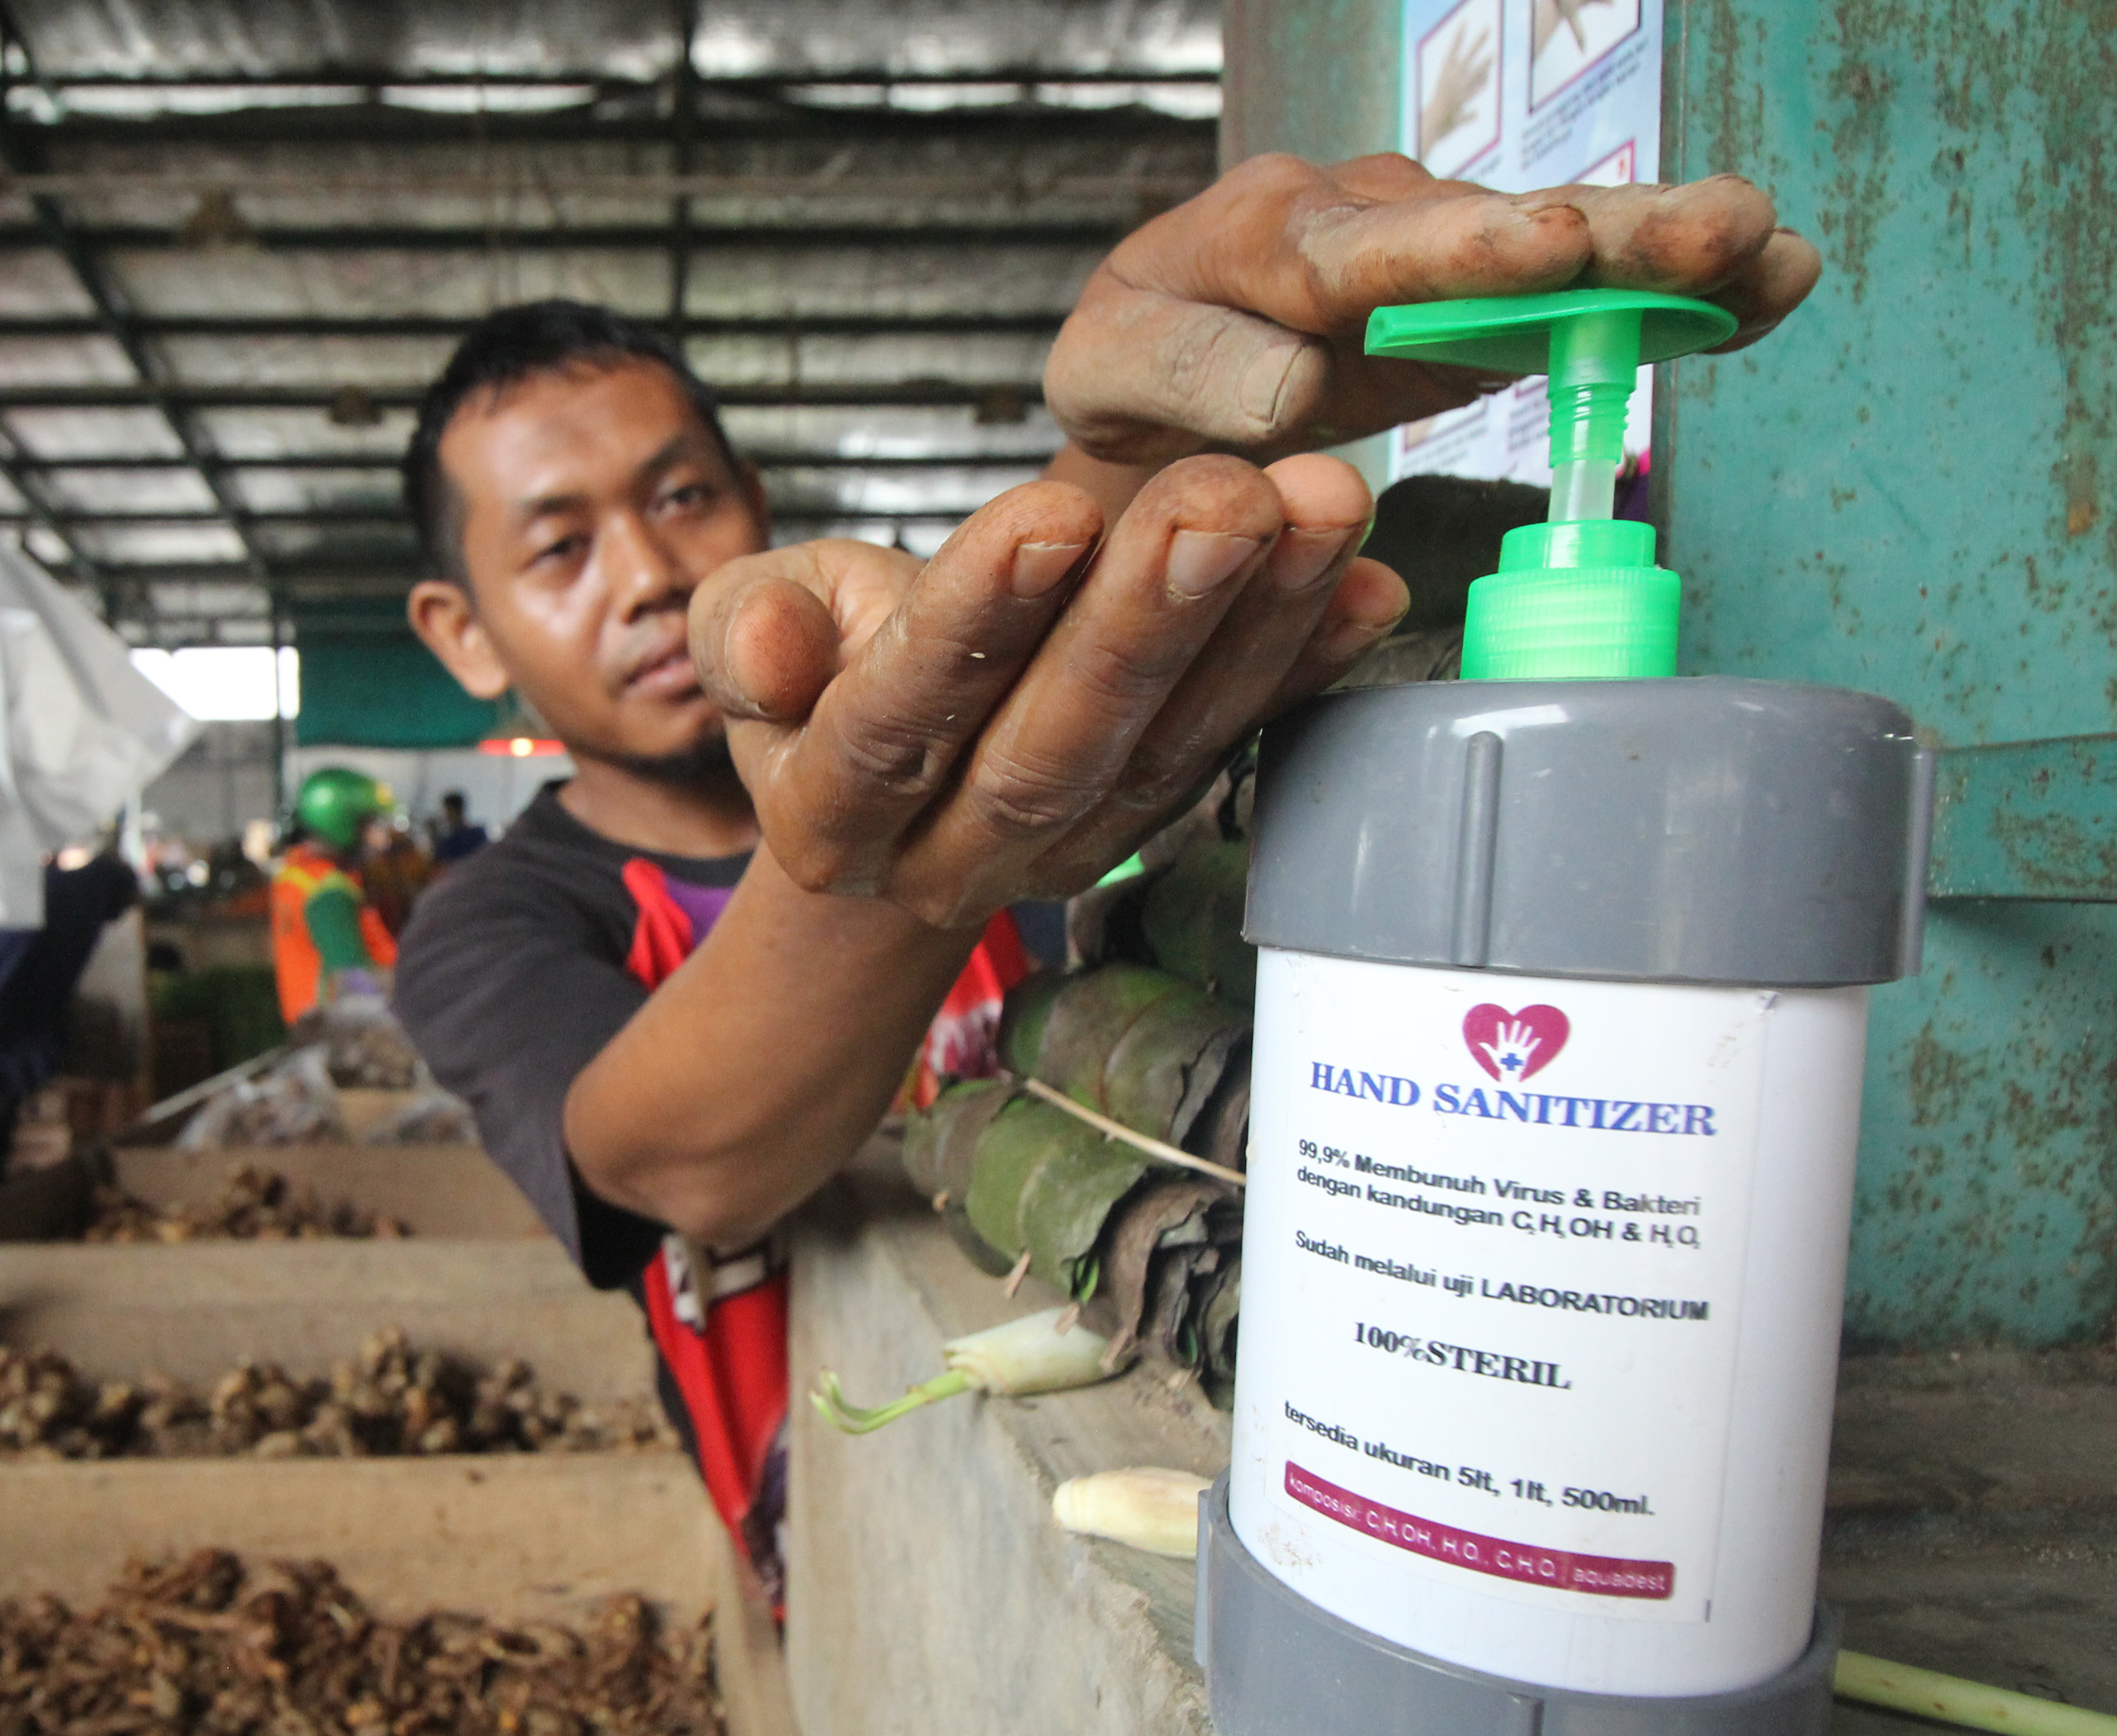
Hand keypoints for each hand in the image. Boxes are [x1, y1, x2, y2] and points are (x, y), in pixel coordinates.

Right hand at [691, 453, 1406, 928]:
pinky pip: (1236, 745)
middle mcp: (952, 854)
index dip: (974, 624)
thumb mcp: (754, 623)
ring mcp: (1066, 851)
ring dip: (1254, 624)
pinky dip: (1306, 666)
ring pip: (1162, 747)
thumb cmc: (827, 665)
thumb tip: (769, 643)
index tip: (1051, 514)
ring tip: (1317, 505)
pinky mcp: (1154, 819)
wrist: (893, 773)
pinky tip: (1365, 586)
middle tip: (1226, 499)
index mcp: (829, 814)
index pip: (896, 723)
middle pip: (1052, 748)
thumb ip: (750, 626)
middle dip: (1148, 619)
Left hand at [1046, 153, 1823, 465]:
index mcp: (1269, 236)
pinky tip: (1766, 287)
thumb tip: (1296, 388)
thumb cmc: (1134, 367)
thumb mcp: (1111, 375)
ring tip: (1769, 248)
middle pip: (1500, 228)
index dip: (1464, 251)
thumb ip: (1190, 373)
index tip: (1544, 245)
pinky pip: (1591, 285)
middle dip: (1609, 229)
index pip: (1369, 248)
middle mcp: (1374, 216)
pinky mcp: (1496, 290)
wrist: (1157, 360)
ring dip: (1668, 248)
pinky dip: (1674, 290)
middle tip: (1713, 227)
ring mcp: (1446, 246)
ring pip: (1566, 242)